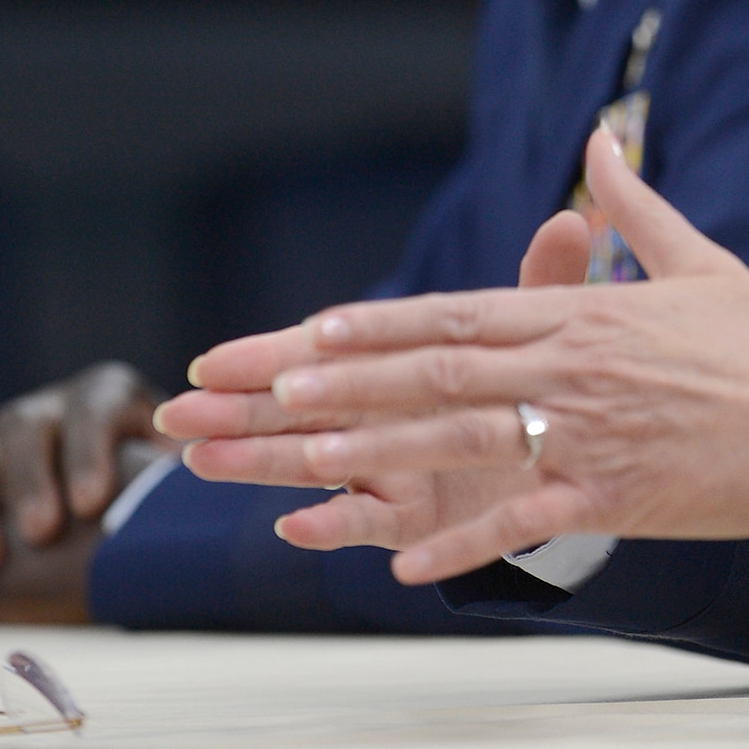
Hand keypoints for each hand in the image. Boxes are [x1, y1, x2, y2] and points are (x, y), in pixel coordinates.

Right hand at [0, 364, 176, 604]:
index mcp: (106, 395)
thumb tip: (193, 503)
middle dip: (31, 480)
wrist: (128, 501)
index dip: (90, 450)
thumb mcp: (174, 471)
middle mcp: (51, 411)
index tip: (92, 501)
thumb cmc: (160, 484)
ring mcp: (6, 446)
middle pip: (28, 428)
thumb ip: (176, 478)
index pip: (95, 408)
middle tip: (42, 531)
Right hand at [158, 199, 597, 556]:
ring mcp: (391, 467)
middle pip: (300, 411)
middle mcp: (383, 415)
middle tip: (176, 415)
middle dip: (237, 411)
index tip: (212, 360)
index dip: (269, 358)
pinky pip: (369, 523)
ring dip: (261, 465)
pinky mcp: (415, 516)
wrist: (572, 460)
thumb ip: (542, 285)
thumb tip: (568, 222)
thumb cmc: (535, 386)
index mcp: (398, 364)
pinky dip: (333, 524)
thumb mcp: (541, 333)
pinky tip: (294, 526)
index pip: (324, 355)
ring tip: (206, 463)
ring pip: (316, 465)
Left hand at [159, 128, 748, 584]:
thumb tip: (603, 138)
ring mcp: (592, 434)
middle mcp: (574, 368)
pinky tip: (402, 564)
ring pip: (467, 439)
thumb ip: (634, 203)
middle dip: (348, 381)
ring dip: (381, 452)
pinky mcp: (618, 496)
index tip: (309, 328)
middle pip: (441, 372)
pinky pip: (527, 519)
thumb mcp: (696, 259)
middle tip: (267, 390)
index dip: (380, 324)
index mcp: (583, 314)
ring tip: (304, 461)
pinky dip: (464, 541)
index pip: (460, 314)